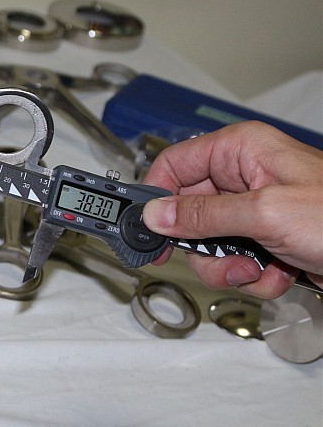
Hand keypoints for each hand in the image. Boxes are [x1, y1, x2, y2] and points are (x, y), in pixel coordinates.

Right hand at [142, 121, 322, 298]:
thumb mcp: (264, 214)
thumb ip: (203, 215)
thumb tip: (156, 215)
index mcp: (239, 150)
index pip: (173, 166)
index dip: (156, 199)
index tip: (144, 231)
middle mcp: (244, 176)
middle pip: (188, 213)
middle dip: (206, 246)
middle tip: (227, 258)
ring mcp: (256, 210)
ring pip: (210, 244)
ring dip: (232, 267)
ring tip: (262, 268)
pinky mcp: (268, 239)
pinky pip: (237, 261)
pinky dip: (255, 276)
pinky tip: (281, 271)